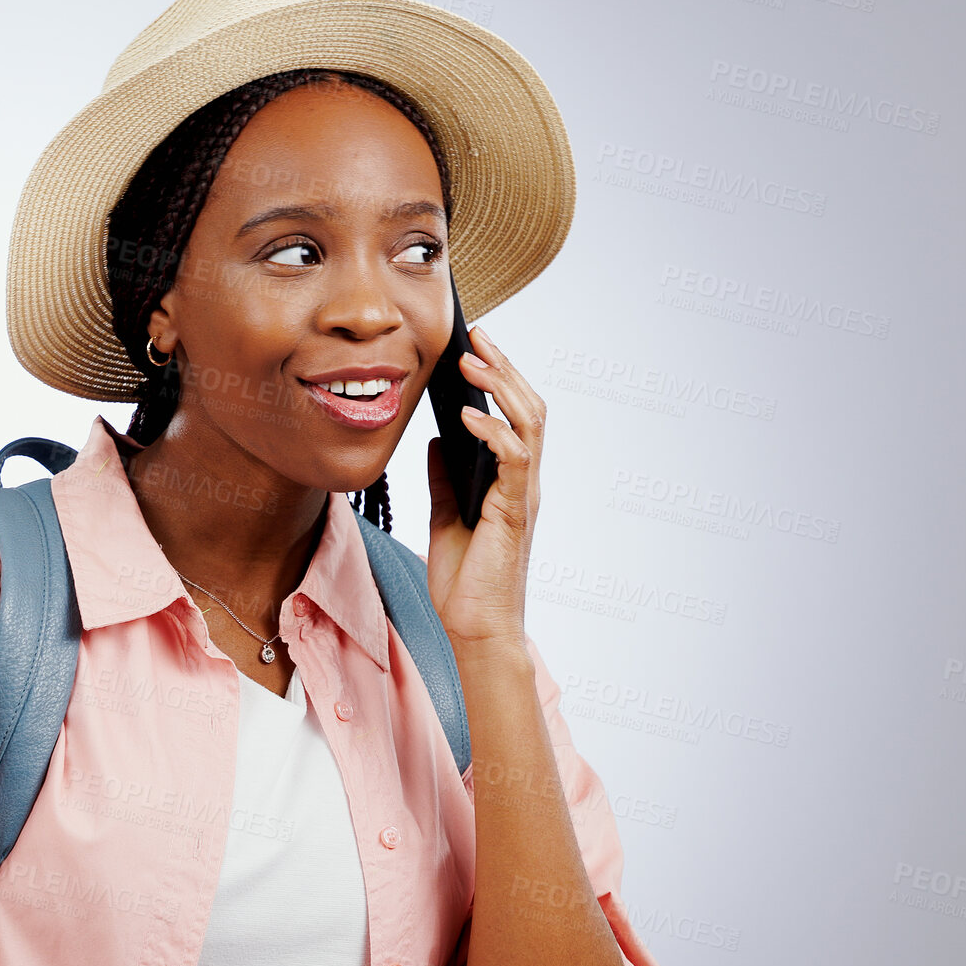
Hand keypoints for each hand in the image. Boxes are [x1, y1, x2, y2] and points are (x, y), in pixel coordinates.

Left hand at [426, 324, 544, 649]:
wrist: (474, 629)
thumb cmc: (465, 581)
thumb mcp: (445, 516)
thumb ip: (444, 476)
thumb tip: (436, 438)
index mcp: (509, 480)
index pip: (514, 414)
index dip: (498, 377)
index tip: (473, 346)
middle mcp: (524, 482)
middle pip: (528, 407)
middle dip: (503, 367)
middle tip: (476, 336)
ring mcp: (523, 495)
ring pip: (529, 423)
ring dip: (502, 386)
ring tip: (473, 361)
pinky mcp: (515, 512)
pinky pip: (514, 459)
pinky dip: (492, 431)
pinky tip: (466, 417)